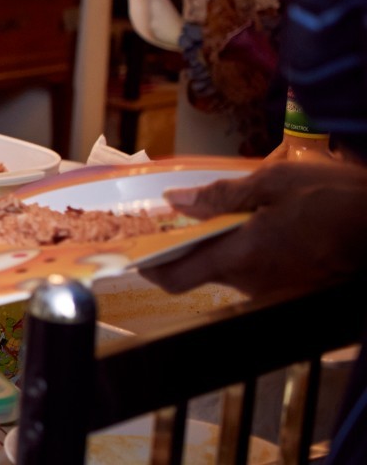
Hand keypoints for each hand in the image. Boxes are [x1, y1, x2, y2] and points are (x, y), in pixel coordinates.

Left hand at [141, 159, 366, 299]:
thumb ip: (220, 196)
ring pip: (231, 271)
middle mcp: (254, 283)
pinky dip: (251, 252)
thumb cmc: (336, 198)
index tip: (137, 246)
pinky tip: (262, 226)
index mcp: (241, 256)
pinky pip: (259, 273)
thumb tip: (175, 201)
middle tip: (182, 215)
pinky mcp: (297, 290)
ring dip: (222, 245)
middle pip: (199, 271)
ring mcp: (276, 291)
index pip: (174, 278)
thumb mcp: (273, 182)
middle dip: (187, 244)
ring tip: (228, 213)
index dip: (148, 265)